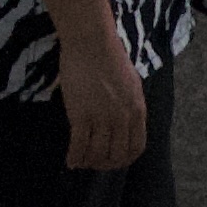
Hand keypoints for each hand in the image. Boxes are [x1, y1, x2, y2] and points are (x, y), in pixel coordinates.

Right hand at [53, 17, 146, 174]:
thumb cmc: (109, 56)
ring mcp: (102, 117)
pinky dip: (74, 157)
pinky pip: (79, 145)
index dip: (124, 159)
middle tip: (94, 164)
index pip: (136, 147)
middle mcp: (122, 118)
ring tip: (80, 162)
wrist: (91, 42)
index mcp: (137, 110)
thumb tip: (122, 118)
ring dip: (88, 162)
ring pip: (97, 153)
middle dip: (105, 164)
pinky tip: (70, 161)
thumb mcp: (130, 83)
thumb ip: (129, 104)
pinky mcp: (81, 115)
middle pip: (117, 154)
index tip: (114, 160)